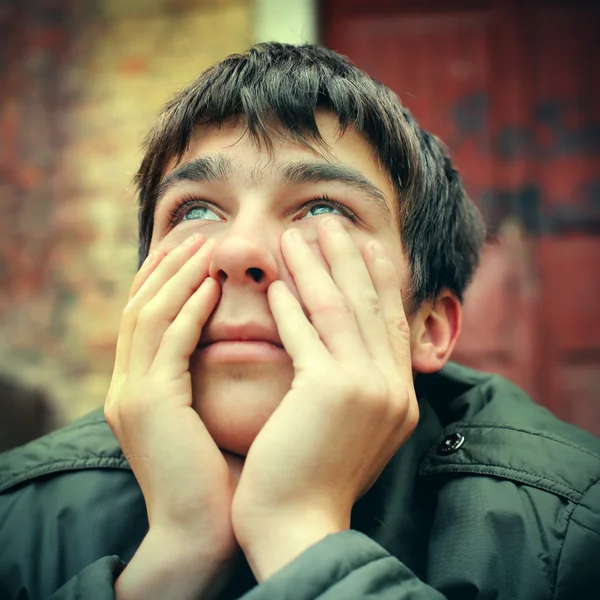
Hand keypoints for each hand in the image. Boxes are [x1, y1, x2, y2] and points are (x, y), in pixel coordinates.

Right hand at [104, 234, 240, 599]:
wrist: (202, 532)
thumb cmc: (221, 473)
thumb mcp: (212, 413)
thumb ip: (216, 375)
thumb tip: (252, 338)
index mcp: (143, 387)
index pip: (151, 316)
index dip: (169, 278)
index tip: (198, 249)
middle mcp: (128, 385)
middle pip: (141, 304)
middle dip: (168, 266)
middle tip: (197, 233)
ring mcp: (133, 394)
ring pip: (149, 314)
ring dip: (177, 276)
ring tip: (205, 244)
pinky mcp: (150, 405)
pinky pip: (168, 343)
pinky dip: (187, 309)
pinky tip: (211, 286)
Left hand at [232, 219, 418, 580]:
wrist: (299, 526)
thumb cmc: (315, 476)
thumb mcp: (353, 426)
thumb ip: (358, 384)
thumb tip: (346, 343)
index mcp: (399, 394)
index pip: (390, 322)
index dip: (377, 279)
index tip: (363, 245)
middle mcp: (392, 386)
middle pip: (368, 306)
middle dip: (348, 259)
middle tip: (330, 222)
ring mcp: (366, 387)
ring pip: (340, 311)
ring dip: (317, 269)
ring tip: (299, 235)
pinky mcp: (331, 391)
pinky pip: (308, 336)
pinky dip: (291, 307)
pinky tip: (278, 283)